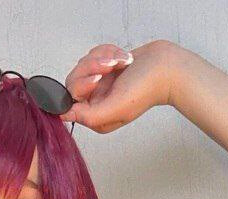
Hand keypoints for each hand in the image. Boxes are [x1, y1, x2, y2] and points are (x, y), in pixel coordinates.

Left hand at [59, 40, 174, 133]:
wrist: (165, 66)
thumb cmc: (145, 89)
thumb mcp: (115, 107)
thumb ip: (88, 116)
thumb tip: (63, 116)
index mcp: (96, 117)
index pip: (70, 101)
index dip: (81, 86)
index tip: (97, 80)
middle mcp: (96, 102)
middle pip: (74, 80)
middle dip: (92, 68)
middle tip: (110, 68)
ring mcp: (100, 85)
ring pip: (84, 64)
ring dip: (103, 58)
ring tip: (120, 63)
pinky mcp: (105, 69)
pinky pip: (94, 55)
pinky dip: (108, 52)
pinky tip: (123, 59)